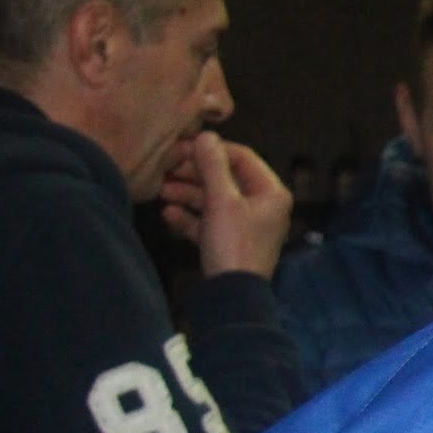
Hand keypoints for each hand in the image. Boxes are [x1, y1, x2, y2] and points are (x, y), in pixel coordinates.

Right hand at [164, 131, 292, 279]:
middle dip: (194, 175)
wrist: (232, 295)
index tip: (184, 148)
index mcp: (270, 192)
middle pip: (225, 179)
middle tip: (167, 170)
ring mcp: (247, 224)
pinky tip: (168, 214)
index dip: (212, 151)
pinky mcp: (230, 241)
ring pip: (214, 200)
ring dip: (187, 194)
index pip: (242, 157)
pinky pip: (209, 221)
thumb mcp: (220, 201)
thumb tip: (206, 136)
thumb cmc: (233, 246)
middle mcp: (263, 206)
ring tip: (161, 192)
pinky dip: (190, 217)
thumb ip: (212, 167)